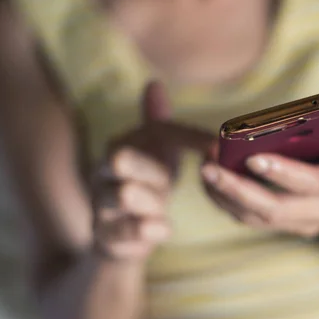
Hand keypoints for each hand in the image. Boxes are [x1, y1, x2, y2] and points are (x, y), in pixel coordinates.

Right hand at [92, 82, 213, 260]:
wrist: (120, 235)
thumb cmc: (147, 185)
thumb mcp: (155, 153)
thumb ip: (157, 121)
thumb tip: (153, 83)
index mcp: (120, 144)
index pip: (157, 131)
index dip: (190, 138)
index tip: (218, 148)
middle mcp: (102, 170)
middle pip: (123, 157)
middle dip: (156, 171)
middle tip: (171, 184)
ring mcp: (100, 203)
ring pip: (125, 194)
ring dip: (154, 203)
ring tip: (160, 208)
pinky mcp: (105, 235)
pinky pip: (129, 230)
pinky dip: (152, 229)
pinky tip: (162, 228)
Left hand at [201, 113, 318, 247]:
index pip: (313, 184)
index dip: (283, 174)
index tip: (253, 157)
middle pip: (276, 211)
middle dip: (239, 191)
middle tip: (210, 168)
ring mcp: (304, 222)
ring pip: (258, 220)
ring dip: (226, 198)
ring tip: (204, 169)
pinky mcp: (288, 224)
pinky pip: (252, 220)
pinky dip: (226, 203)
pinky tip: (209, 180)